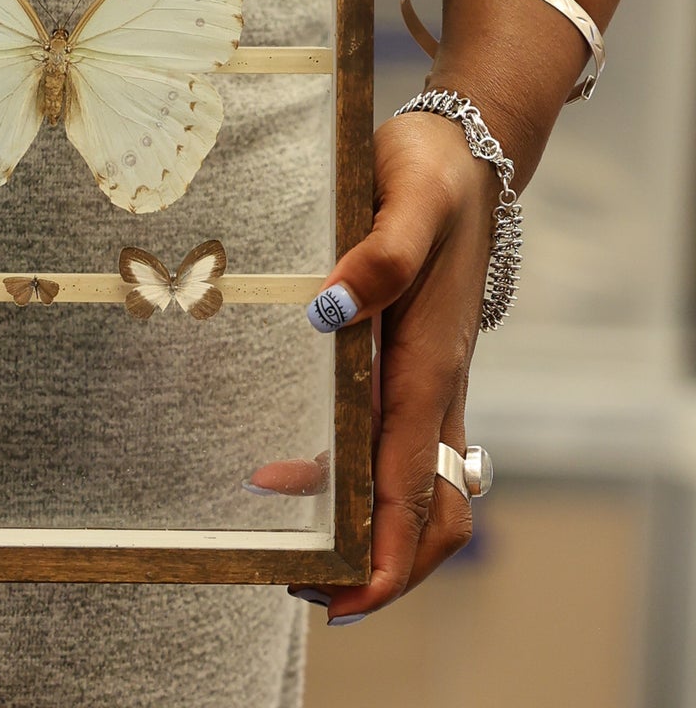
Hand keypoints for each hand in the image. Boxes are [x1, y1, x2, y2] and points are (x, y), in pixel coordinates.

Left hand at [280, 112, 492, 623]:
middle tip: (308, 586)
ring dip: (365, 524)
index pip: (414, 485)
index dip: (387, 553)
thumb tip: (331, 311)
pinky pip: (394, 443)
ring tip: (291, 538)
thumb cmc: (428, 176)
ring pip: (413, 484)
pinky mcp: (415, 364)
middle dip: (380, 562)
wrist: (459, 156)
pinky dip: (353, 474)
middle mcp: (437, 388)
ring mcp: (430, 382)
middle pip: (429, 510)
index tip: (344, 596)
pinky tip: (292, 467)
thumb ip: (377, 256)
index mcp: (432, 366)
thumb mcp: (404, 200)